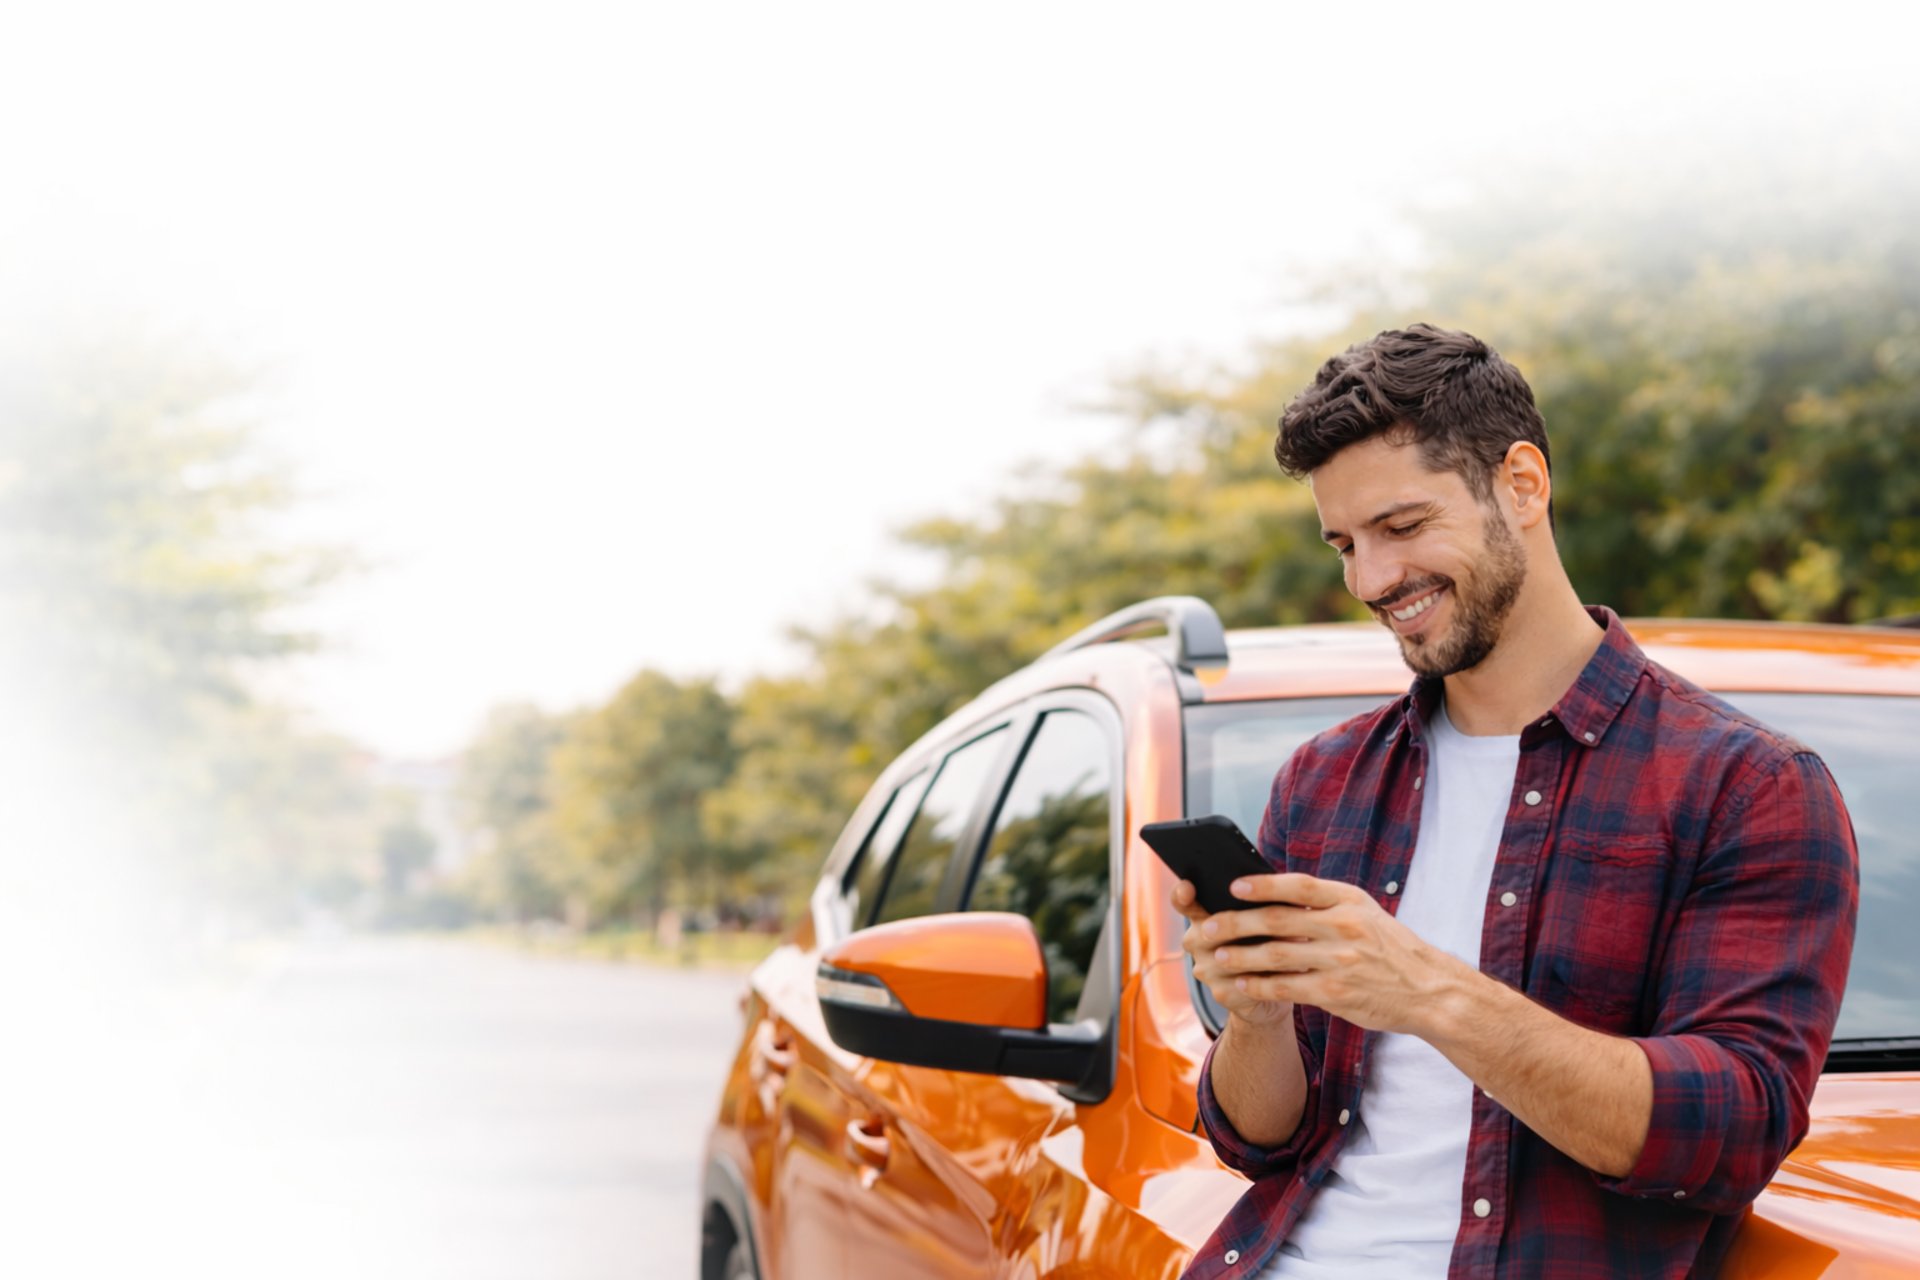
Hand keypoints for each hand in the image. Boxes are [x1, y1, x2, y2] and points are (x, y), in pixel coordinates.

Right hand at [1171, 878, 1290, 1027]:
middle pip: (1209, 929)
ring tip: (1298, 939)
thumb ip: (1262, 902)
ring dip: (1266, 948)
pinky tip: (1293, 967)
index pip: (1182, 902)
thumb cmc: (1269, 940)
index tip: (1188, 888)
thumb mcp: (1264, 917)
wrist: (1272, 988)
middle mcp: (1196, 942)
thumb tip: (1285, 894)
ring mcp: (1205, 969)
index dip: (1181, 894)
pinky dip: (1271, 973)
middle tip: (1278, 917)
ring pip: (1231, 956)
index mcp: (1202, 916)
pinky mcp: (1221, 993)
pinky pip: (1245, 981)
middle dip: (1243, 923)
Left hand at [1198, 872, 1469, 1035]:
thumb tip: (1274, 894)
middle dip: (1235, 923)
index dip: (1263, 884)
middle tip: (1206, 926)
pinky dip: (1258, 986)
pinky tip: (1240, 985)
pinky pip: (1286, 987)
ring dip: (1239, 957)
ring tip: (1215, 957)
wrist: (1428, 991)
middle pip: (1277, 921)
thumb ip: (1325, 903)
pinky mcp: (1335, 994)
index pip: (1300, 886)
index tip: (1233, 885)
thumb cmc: (1389, 949)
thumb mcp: (1365, 913)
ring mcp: (1340, 961)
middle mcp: (1344, 927)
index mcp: (1350, 900)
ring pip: (1275, 956)